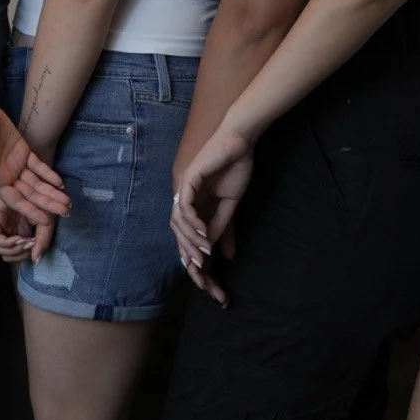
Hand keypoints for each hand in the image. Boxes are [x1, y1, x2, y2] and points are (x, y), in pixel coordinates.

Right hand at [0, 100, 69, 224]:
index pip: (17, 201)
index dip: (32, 211)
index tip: (46, 220)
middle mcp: (8, 177)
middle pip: (32, 195)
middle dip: (48, 204)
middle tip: (66, 212)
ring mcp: (17, 166)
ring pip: (38, 183)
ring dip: (52, 192)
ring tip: (67, 201)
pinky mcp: (24, 153)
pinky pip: (39, 167)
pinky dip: (49, 174)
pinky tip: (60, 183)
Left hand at [0, 194, 56, 265]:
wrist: (39, 178)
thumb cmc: (45, 199)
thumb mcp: (47, 223)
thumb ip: (42, 240)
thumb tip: (36, 261)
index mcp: (19, 230)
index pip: (16, 253)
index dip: (24, 254)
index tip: (36, 247)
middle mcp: (8, 228)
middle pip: (6, 254)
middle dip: (19, 254)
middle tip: (32, 246)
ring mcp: (0, 223)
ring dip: (13, 251)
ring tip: (27, 242)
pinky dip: (6, 243)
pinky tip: (21, 238)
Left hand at [171, 123, 252, 308]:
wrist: (240, 142)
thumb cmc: (235, 167)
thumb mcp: (231, 205)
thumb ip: (224, 227)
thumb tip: (223, 255)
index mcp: (194, 204)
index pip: (188, 235)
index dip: (193, 255)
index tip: (204, 276)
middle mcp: (184, 197)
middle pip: (179, 232)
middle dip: (188, 254)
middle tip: (201, 273)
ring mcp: (184, 187)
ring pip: (178, 221)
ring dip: (190, 240)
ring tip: (204, 254)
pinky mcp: (189, 178)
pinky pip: (185, 205)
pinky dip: (192, 222)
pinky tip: (204, 234)